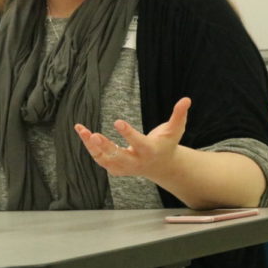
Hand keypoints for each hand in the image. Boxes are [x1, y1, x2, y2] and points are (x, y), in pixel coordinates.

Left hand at [74, 97, 189, 179]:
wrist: (161, 166)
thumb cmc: (167, 143)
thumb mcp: (175, 130)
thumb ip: (179, 115)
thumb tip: (186, 99)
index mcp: (150, 151)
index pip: (139, 143)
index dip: (128, 133)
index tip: (117, 121)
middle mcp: (136, 162)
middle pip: (119, 157)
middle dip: (106, 147)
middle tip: (95, 135)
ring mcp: (124, 167)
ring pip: (105, 159)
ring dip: (92, 146)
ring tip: (81, 130)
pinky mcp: (115, 168)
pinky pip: (100, 159)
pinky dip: (90, 148)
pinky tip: (83, 133)